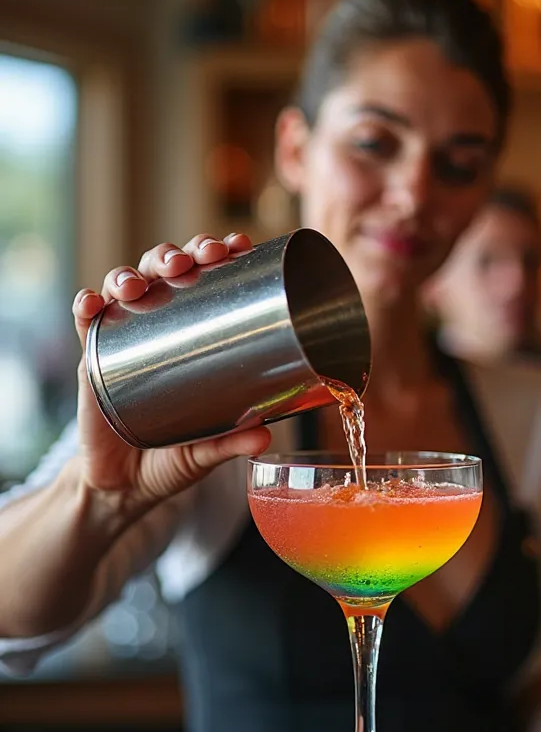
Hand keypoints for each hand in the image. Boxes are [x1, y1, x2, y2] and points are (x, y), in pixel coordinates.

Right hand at [72, 232, 269, 514]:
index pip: (206, 280)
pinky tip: (92, 304)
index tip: (237, 244)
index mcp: (193, 334)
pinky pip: (85, 323)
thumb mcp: (208, 450)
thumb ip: (232, 441)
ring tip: (140, 284)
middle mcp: (158, 326)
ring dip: (130, 274)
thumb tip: (265, 435)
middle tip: (193, 260)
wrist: (126, 486)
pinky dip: (85, 306)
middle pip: (163, 270)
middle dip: (177, 254)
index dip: (218, 254)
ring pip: (123, 285)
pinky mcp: (92, 361)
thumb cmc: (174, 457)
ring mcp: (123, 339)